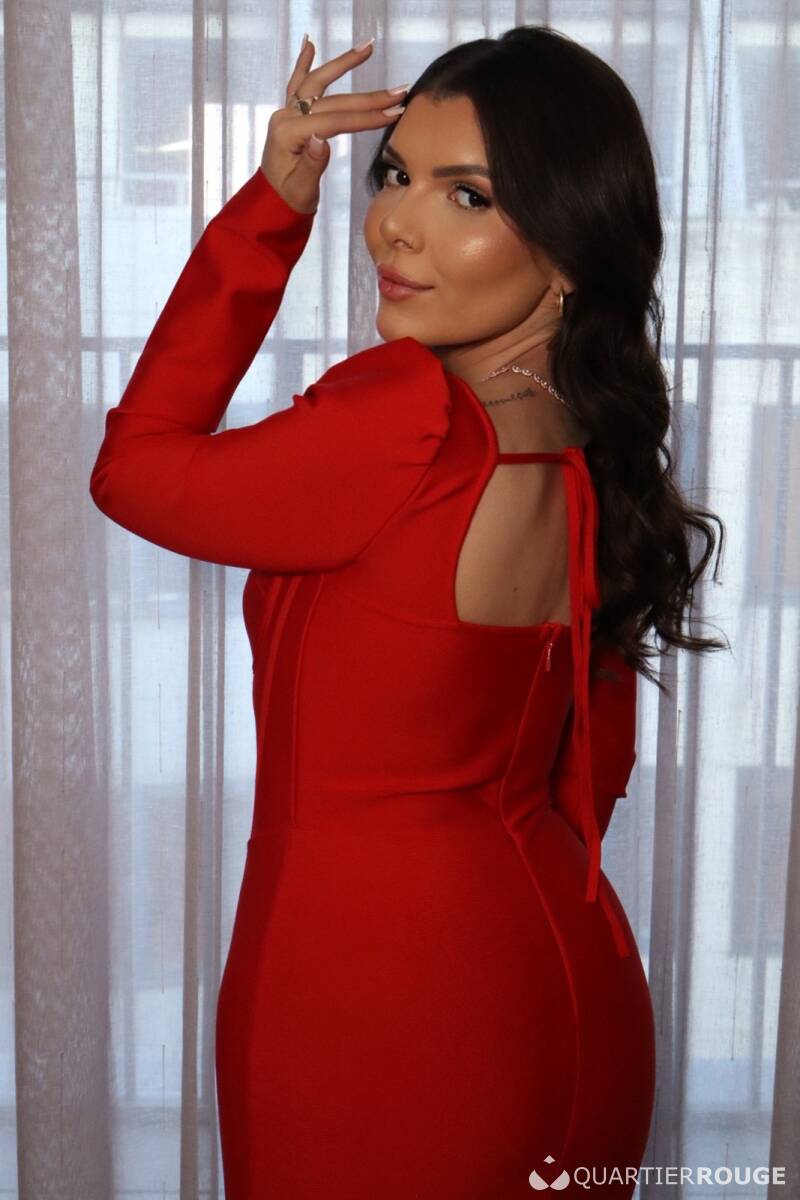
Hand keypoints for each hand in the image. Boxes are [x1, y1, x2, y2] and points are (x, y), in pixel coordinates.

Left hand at [260, 36, 407, 215]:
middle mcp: (285, 117)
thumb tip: (321, 140)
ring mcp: (286, 112)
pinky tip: (309, 43)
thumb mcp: (301, 190)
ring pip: (316, 82)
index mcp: (288, 134)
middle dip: (368, 97)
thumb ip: (311, 165)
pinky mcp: (289, 114)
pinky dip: (303, 62)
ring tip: (366, 47)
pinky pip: (296, 83)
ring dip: (342, 63)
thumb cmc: (288, 200)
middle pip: (332, 100)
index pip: (333, 121)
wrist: (272, 203)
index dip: (365, 118)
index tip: (393, 114)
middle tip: (398, 91)